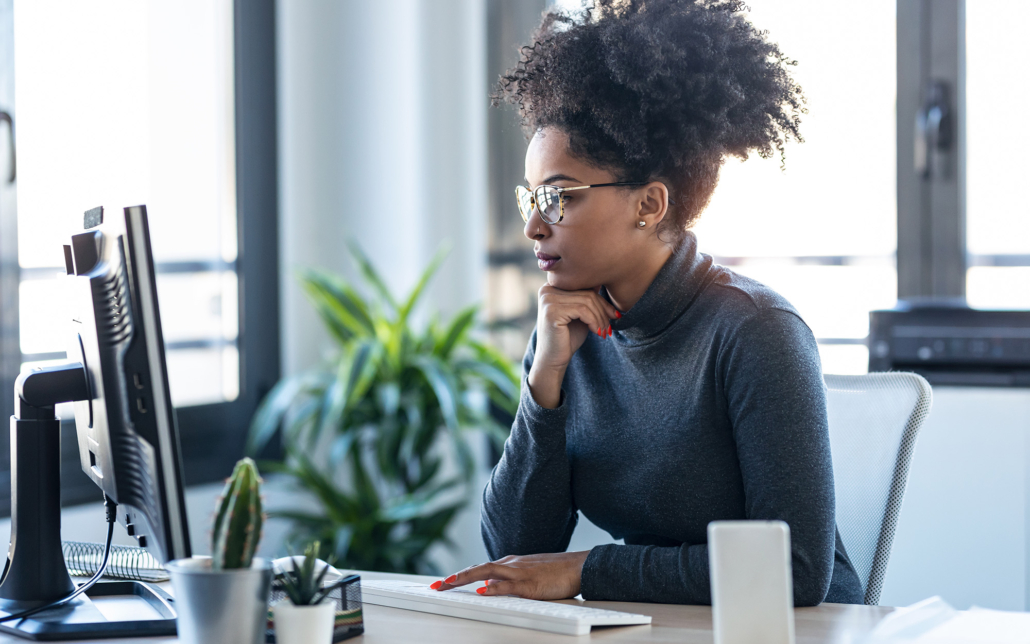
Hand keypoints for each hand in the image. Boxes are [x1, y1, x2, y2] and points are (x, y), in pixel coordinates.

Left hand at [430, 551, 590, 599]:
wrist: (578, 566)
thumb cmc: (556, 572)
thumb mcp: (529, 575)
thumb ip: (509, 582)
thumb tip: (489, 589)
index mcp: (510, 564)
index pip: (479, 568)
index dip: (460, 575)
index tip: (443, 582)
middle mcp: (511, 565)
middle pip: (478, 568)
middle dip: (455, 577)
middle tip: (436, 586)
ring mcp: (520, 573)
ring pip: (488, 572)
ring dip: (466, 577)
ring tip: (448, 583)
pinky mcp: (531, 584)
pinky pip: (509, 586)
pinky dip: (494, 588)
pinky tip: (483, 591)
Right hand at [529, 285, 620, 407]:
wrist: (553, 360)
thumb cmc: (568, 337)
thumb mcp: (581, 314)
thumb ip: (587, 298)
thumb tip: (602, 280)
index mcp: (552, 286)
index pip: (584, 285)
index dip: (601, 300)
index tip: (614, 315)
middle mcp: (547, 289)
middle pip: (587, 292)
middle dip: (603, 310)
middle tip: (610, 327)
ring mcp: (548, 299)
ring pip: (587, 301)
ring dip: (601, 318)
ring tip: (604, 331)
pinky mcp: (551, 311)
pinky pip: (582, 310)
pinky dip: (594, 321)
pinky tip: (597, 332)